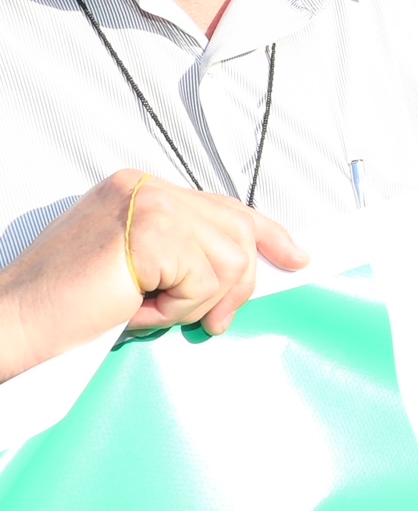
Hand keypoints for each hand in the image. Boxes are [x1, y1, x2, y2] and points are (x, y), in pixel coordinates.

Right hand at [0, 171, 308, 380]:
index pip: (223, 206)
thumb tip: (245, 269)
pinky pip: (204, 280)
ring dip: (194, 302)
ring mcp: (148, 204)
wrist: (12, 323)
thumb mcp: (137, 271)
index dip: (267, 233)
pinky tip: (135, 309)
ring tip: (145, 310)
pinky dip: (176, 308)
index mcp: (140, 190)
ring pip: (227, 260)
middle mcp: (145, 187)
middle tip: (208, 322)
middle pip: (237, 233)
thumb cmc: (67, 309)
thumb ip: (183, 256)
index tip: (297, 257)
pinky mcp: (150, 232)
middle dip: (233, 287)